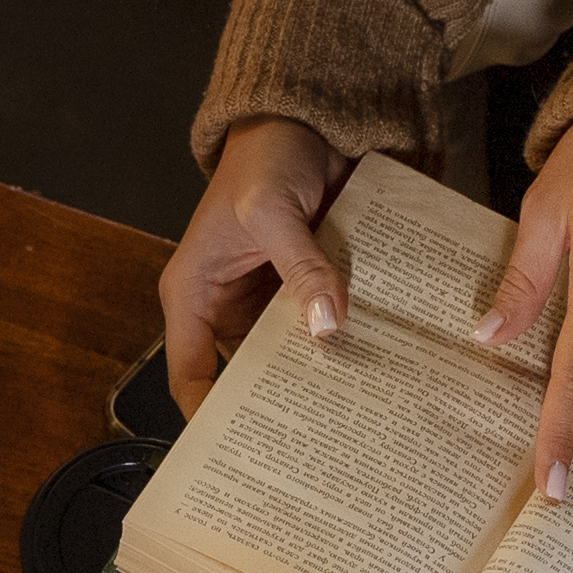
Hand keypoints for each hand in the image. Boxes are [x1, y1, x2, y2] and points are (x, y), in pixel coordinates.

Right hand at [162, 118, 353, 417]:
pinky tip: (380, 369)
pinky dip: (350, 343)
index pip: (191, 374)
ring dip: (322, 375)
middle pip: (249, 374)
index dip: (208, 418)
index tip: (237, 454)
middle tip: (313, 447)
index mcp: (197, 295)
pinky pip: (328, 324)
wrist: (311, 118)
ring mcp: (276, 298)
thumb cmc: (264, 154)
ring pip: (295, 353)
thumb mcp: (269, 209)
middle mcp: (233, 305)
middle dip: (278, 406)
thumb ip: (299, 265)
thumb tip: (325, 324)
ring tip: (353, 418)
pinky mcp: (314, 287)